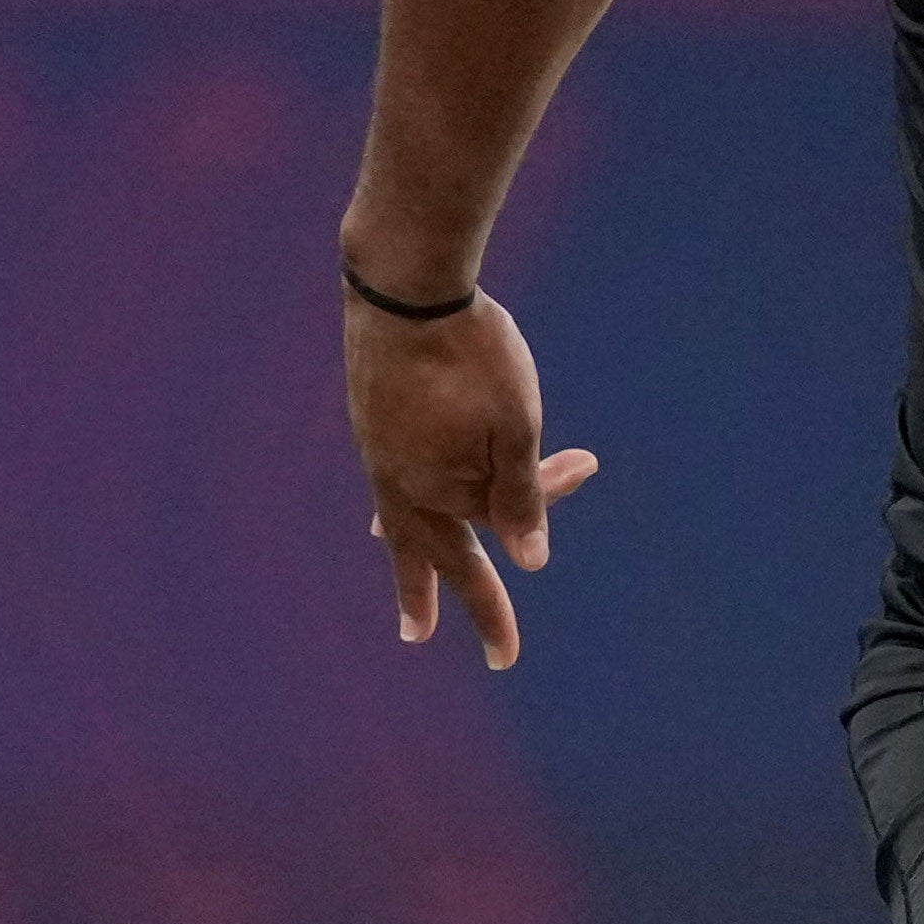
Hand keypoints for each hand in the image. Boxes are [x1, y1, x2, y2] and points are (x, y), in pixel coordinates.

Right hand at [343, 285, 599, 668]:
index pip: (497, 530)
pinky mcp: (371, 420)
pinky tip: (387, 511)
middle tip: (418, 640)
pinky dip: (397, 508)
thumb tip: (529, 564)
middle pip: (425, 553)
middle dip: (431, 599)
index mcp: (440, 491)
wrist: (405, 283)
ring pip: (399, 522)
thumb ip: (522, 497)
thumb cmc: (473, 354)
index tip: (552, 552)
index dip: (534, 529)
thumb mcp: (516, 426)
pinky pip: (388, 482)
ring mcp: (378, 452)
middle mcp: (399, 484)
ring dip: (408, 563)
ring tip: (410, 601)